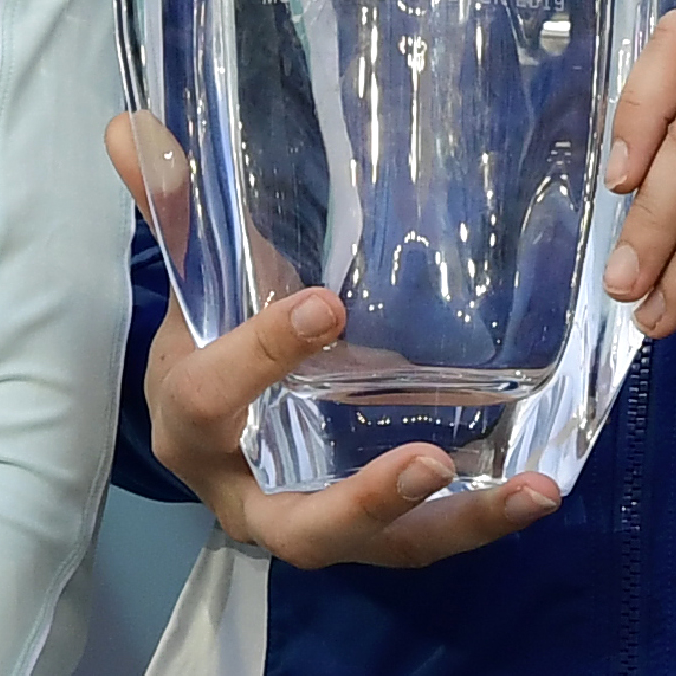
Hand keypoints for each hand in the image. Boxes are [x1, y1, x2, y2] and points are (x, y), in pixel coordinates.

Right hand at [107, 118, 565, 568]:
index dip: (261, 357)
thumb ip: (175, 209)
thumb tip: (134, 126)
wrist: (220, 418)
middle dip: (364, 499)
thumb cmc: (213, 338)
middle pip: (298, 524)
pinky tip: (541, 488)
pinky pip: (426, 540)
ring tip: (527, 492)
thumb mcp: (194, 279)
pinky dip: (483, 519)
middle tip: (428, 459)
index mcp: (191, 422)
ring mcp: (317, 519)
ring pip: (380, 549)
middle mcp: (249, 492)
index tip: (325, 306)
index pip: (212, 399)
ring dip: (455, 524)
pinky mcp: (374, 533)